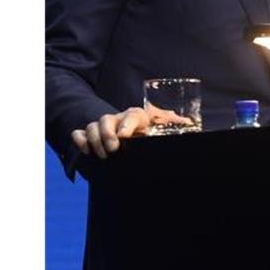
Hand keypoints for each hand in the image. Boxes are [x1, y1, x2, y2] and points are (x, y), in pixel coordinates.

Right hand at [69, 105, 189, 158]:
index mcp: (139, 118)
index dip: (127, 124)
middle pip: (107, 119)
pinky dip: (79, 140)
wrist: (135, 146)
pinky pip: (79, 133)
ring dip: (94, 140)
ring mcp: (104, 128)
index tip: (124, 137)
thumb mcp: (164, 133)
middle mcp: (119, 120)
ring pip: (92, 126)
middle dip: (107, 134)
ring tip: (102, 155)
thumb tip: (190, 123)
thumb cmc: (152, 139)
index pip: (132, 114)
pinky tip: (85, 150)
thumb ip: (174, 126)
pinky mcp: (91, 137)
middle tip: (112, 150)